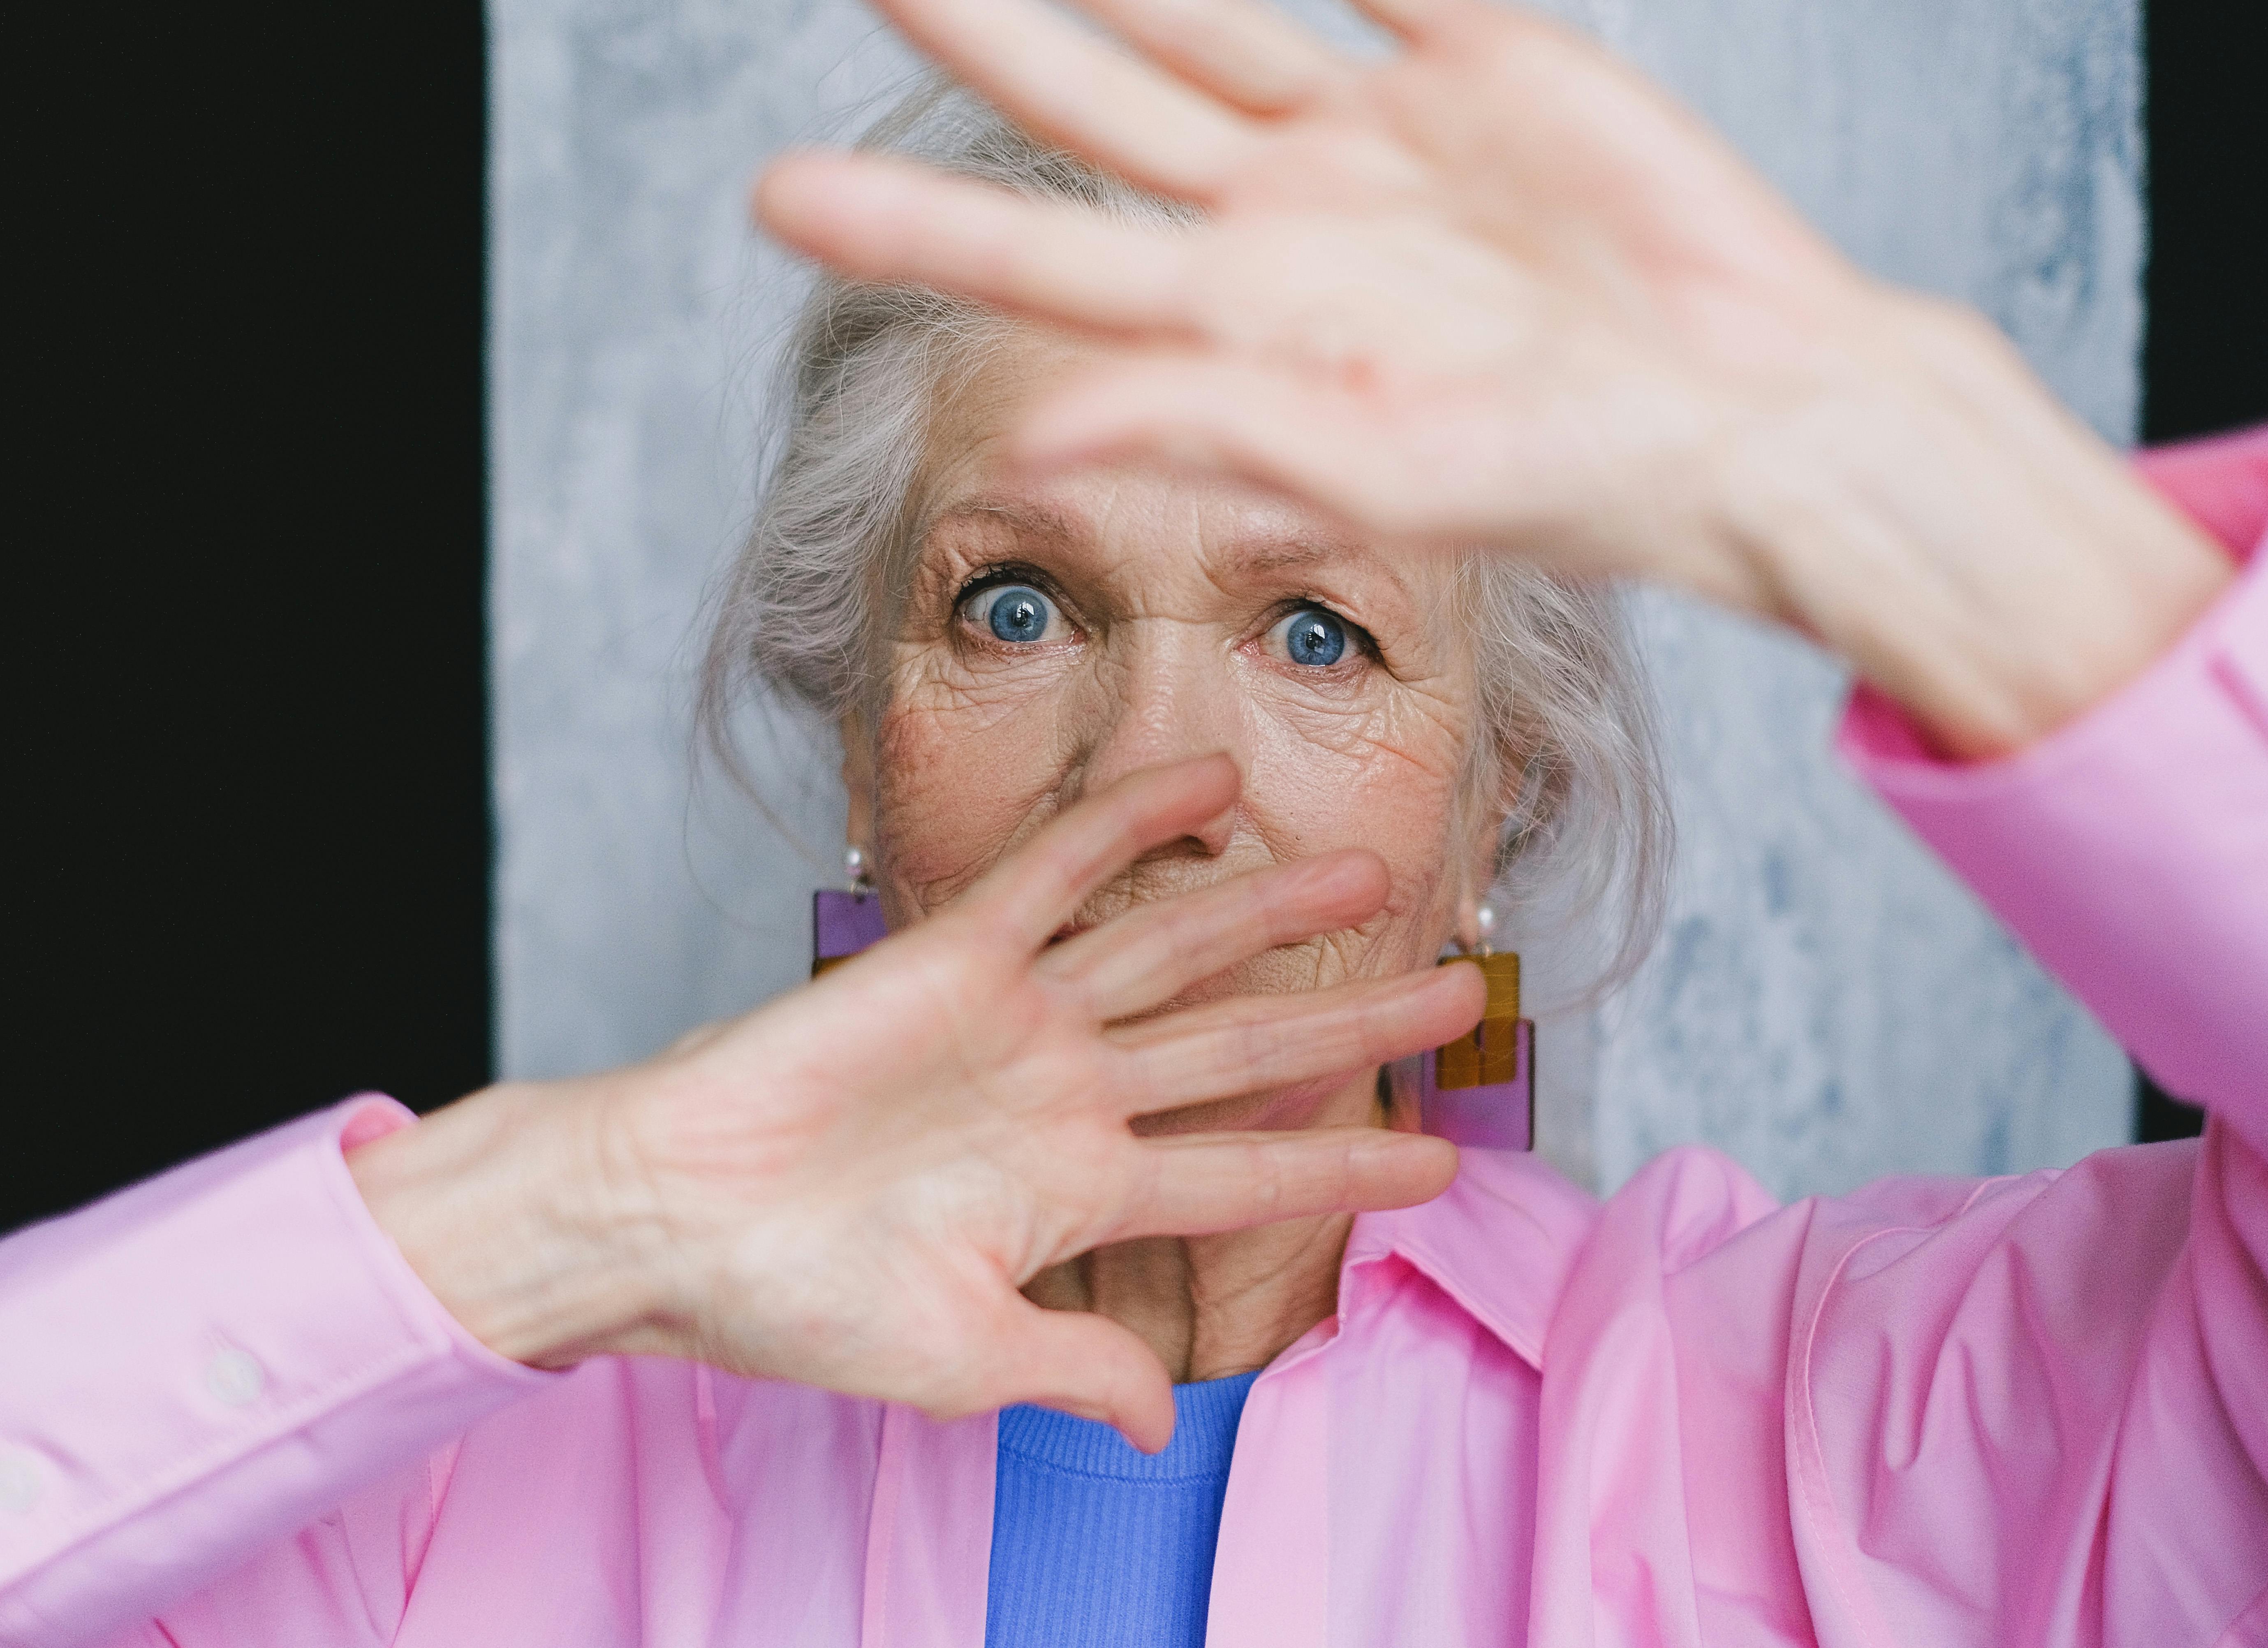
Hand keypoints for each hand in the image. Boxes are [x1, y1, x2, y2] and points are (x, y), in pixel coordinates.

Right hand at [350, 756, 1479, 1448]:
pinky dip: (1131, 823)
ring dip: (1271, 910)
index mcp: (1076, 1192)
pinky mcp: (954, 958)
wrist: (671, 1224)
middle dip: (1354, 1023)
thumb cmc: (795, 1302)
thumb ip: (1073, 1373)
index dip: (1344, 1167)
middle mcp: (1069, 1095)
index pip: (1245, 1175)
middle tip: (1461, 991)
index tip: (1440, 1164)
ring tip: (1372, 872)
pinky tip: (1210, 782)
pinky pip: (1060, 874)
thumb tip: (1163, 1431)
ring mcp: (1019, 1020)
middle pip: (1244, 1049)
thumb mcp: (957, 1360)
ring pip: (1175, 951)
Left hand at [754, 0, 2230, 755]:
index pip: (1046, 266)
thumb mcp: (1387, 475)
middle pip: (1096, 109)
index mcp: (1249, 333)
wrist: (1750, 413)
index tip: (779, 197)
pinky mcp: (1480, 58)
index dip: (914, 228)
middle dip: (978, 40)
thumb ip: (1210, 435)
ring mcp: (1377, 136)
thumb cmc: (1580, 480)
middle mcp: (1288, 226)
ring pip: (1199, 15)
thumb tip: (1031, 440)